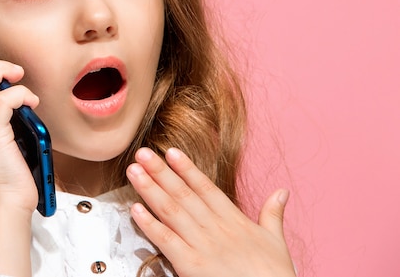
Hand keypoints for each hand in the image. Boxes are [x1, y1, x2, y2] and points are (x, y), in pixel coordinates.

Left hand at [126, 147, 295, 276]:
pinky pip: (166, 241)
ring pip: (171, 211)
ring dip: (150, 190)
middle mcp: (215, 227)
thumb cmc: (274, 275)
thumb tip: (281, 191)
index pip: (205, 188)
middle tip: (142, 153)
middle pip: (183, 193)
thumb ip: (273, 214)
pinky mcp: (191, 265)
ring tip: (134, 172)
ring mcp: (202, 245)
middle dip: (161, 172)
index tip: (171, 151)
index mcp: (233, 220)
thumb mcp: (276, 240)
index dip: (187, 168)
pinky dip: (149, 224)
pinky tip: (135, 210)